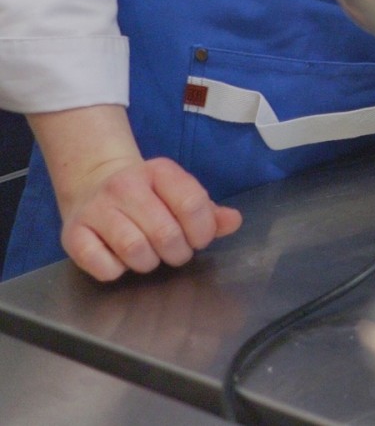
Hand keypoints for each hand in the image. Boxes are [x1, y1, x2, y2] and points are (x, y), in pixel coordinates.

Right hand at [29, 105, 239, 280]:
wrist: (92, 183)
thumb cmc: (148, 195)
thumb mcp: (179, 193)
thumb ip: (208, 210)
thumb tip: (233, 222)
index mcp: (160, 171)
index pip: (192, 203)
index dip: (203, 231)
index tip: (199, 239)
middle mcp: (125, 185)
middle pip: (166, 233)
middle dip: (178, 253)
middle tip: (175, 252)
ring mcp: (96, 209)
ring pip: (135, 250)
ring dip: (149, 263)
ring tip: (150, 256)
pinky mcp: (73, 233)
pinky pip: (103, 266)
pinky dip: (117, 271)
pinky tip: (120, 260)